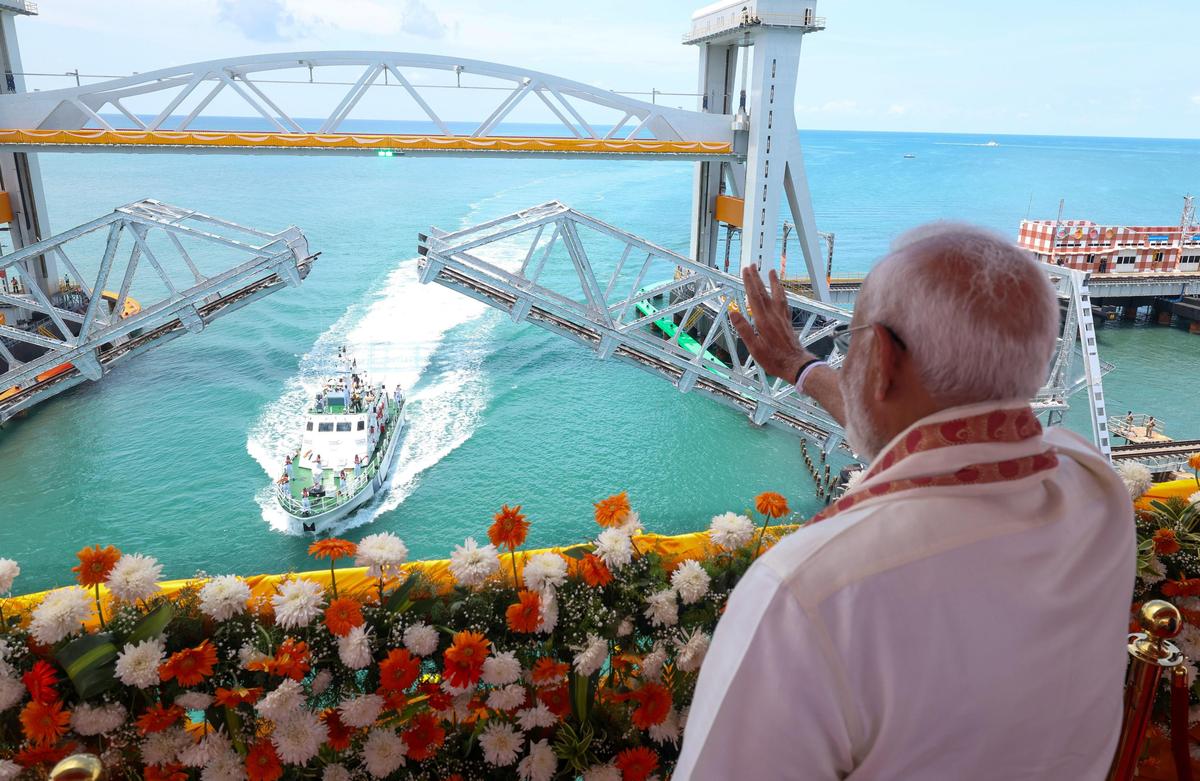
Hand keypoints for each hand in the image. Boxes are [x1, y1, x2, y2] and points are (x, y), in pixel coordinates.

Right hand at [729, 265, 814, 382]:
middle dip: (757, 278)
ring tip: (771, 270)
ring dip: (773, 282)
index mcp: (763, 321)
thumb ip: (744, 329)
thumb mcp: (754, 348)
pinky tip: (781, 291)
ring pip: (777, 295)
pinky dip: (782, 293)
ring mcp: (782, 317)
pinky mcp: (787, 321)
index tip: (745, 271)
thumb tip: (733, 313)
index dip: (749, 283)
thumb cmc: (774, 359)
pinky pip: (784, 302)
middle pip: (764, 293)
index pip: (754, 297)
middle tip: (752, 265)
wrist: (796, 364)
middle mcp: (773, 315)